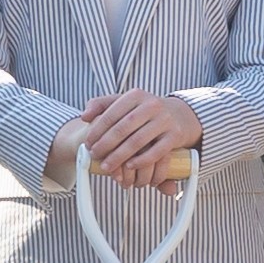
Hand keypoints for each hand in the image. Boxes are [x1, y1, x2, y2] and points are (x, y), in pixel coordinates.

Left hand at [68, 89, 205, 189]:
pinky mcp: (175, 135)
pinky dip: (142, 160)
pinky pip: (157, 151)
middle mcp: (152, 105)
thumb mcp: (124, 102)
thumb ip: (101, 105)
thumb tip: (84, 117)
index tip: (88, 144)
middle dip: (105, 144)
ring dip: (119, 156)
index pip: (111, 114)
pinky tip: (129, 166)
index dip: (97, 131)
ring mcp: (165, 120)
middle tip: (95, 156)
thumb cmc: (143, 111)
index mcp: (135, 96)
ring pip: (138, 141)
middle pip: (123, 128)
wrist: (178, 115)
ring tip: (107, 166)